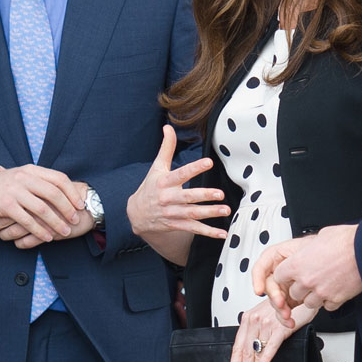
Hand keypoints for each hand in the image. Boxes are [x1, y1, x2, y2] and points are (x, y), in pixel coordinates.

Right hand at [0, 165, 83, 243]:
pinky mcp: (6, 205)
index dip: (72, 192)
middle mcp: (24, 178)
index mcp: (30, 170)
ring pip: (42, 208)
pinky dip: (39, 230)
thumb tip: (63, 187)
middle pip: (54, 193)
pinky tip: (47, 237)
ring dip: (56, 222)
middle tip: (75, 220)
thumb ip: (38, 180)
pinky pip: (27, 220)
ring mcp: (14, 191)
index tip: (80, 204)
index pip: (59, 178)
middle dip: (68, 209)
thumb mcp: (19, 177)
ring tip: (65, 232)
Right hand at [127, 125, 230, 265]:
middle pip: (188, 197)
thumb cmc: (150, 186)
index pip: (181, 174)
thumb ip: (166, 148)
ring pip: (192, 214)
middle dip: (204, 195)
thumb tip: (168, 126)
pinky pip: (193, 229)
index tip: (208, 162)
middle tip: (220, 193)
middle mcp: (168, 198)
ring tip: (225, 210)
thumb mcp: (156, 167)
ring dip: (209, 213)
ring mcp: (172, 213)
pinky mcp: (175, 225)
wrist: (136, 214)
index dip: (194, 168)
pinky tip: (222, 234)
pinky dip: (208, 232)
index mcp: (164, 182)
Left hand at [229, 299, 317, 361]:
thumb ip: (257, 332)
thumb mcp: (266, 317)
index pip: (237, 346)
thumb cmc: (285, 306)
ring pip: (257, 352)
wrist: (299, 295)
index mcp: (248, 319)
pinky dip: (266, 358)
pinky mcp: (280, 326)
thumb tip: (253, 354)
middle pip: (246, 352)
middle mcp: (255, 320)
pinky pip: (271, 345)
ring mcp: (267, 323)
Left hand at [252, 225, 361, 319]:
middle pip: (293, 293)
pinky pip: (327, 306)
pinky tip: (334, 290)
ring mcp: (321, 292)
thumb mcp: (321, 237)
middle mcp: (307, 280)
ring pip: (308, 303)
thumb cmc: (347, 241)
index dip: (285, 275)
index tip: (290, 275)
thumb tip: (310, 247)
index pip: (279, 276)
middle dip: (300, 287)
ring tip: (323, 285)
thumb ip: (309, 247)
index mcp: (298, 264)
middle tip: (310, 279)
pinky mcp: (336, 299)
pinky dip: (329, 300)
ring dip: (314, 296)